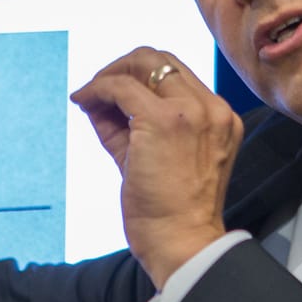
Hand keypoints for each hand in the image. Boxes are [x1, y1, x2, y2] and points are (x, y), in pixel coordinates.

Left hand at [69, 48, 242, 287]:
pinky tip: (82, 102)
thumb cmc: (171, 212)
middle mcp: (211, 108)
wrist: (182, 242)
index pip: (177, 76)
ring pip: (143, 63)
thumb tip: (97, 100)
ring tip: (88, 97)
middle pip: (162, 59)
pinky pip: (120, 88)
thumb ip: (132, 126)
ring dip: (109, 75)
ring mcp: (189, 111)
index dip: (140, 76)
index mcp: (219, 117)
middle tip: (98, 86)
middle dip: (124, 66)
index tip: (113, 94)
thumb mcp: (158, 158)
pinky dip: (97, 89)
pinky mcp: (162, 121)